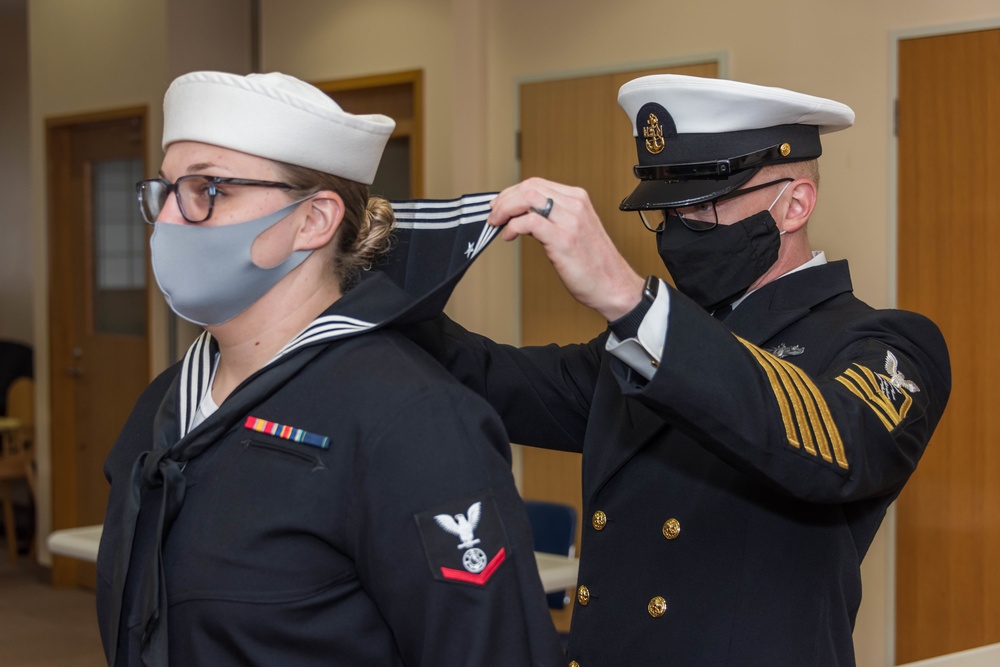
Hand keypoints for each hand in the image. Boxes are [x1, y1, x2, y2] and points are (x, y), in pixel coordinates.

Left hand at [487, 177, 643, 320]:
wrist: (614, 286)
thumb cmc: (594, 265)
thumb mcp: (575, 231)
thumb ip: (555, 218)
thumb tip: (523, 215)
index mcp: (578, 199)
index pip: (537, 183)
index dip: (512, 192)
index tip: (499, 204)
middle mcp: (575, 205)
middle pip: (529, 187)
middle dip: (504, 198)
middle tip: (493, 214)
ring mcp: (570, 221)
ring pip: (528, 198)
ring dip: (505, 209)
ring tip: (497, 223)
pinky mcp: (563, 239)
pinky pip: (530, 221)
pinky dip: (513, 226)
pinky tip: (508, 236)